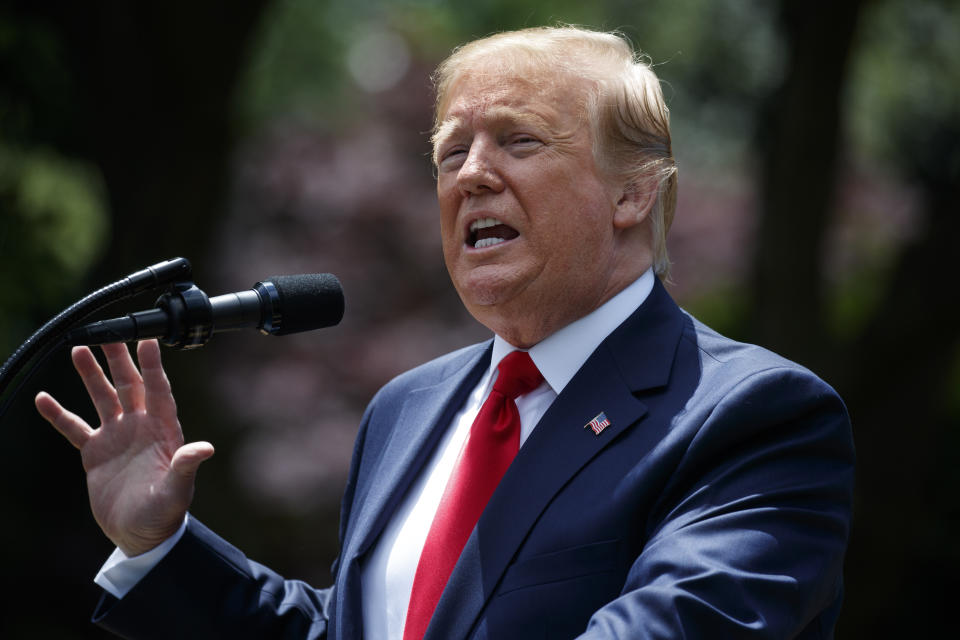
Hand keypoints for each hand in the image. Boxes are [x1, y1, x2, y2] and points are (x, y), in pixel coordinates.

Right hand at [35, 339, 213, 555]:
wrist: (142, 535)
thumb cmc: (166, 513)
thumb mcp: (177, 490)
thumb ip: (186, 466)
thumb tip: (205, 448)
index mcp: (163, 430)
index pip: (158, 390)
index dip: (153, 366)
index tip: (149, 340)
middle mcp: (140, 427)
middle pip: (129, 385)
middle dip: (119, 359)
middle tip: (109, 332)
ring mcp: (117, 437)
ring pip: (103, 398)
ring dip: (91, 375)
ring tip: (78, 349)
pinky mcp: (96, 452)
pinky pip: (75, 427)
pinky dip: (59, 414)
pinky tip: (44, 398)